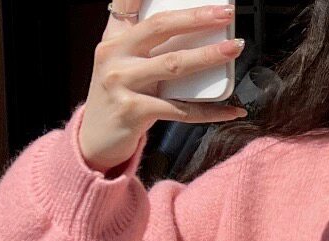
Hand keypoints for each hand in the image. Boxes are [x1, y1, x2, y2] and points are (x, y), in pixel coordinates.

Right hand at [79, 3, 246, 174]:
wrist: (94, 140)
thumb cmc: (118, 99)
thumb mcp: (122, 64)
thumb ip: (142, 45)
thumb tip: (186, 31)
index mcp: (114, 39)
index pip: (129, 3)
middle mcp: (115, 55)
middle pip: (161, 27)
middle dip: (197, 18)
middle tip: (225, 14)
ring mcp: (122, 82)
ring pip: (173, 65)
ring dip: (208, 56)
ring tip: (234, 49)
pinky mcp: (134, 111)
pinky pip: (180, 110)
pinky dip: (209, 111)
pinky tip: (231, 110)